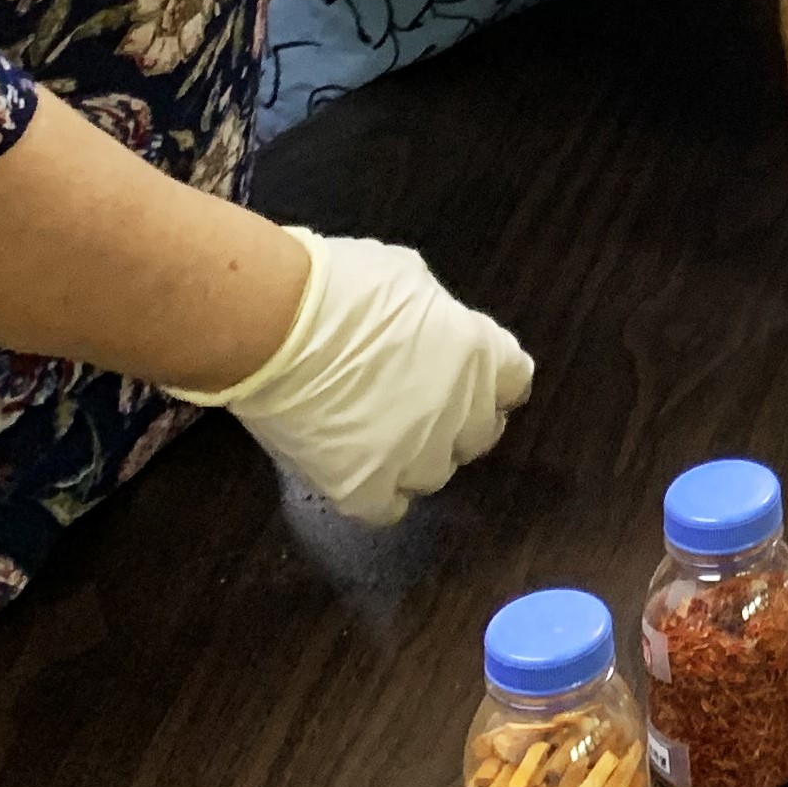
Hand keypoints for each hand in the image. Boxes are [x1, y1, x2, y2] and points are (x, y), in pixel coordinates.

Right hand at [164, 228, 531, 526]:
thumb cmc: (338, 285)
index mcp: (477, 353)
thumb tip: (430, 327)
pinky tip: (354, 475)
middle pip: (479, 435)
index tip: (466, 381)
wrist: (273, 323)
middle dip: (457, 423)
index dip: (491, 383)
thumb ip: (434, 314)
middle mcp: (459, 409)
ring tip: (377, 440)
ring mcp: (414, 454)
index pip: (514, 382)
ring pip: (434, 475)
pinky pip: (387, 509)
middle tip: (417, 410)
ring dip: (413, 460)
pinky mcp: (365, 487)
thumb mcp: (408, 276)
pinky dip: (374, 496)